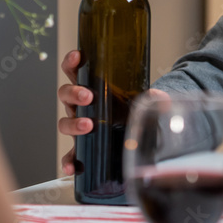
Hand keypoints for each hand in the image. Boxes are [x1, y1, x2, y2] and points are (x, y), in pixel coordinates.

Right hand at [57, 50, 168, 175]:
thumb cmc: (130, 110)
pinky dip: (68, 160)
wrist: (134, 130)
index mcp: (91, 88)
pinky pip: (70, 154)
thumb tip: (158, 96)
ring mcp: (79, 126)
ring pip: (64, 122)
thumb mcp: (141, 100)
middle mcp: (80, 106)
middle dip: (74, 93)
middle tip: (88, 96)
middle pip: (66, 95)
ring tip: (87, 126)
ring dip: (73, 124)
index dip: (72, 62)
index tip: (78, 56)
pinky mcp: (83, 147)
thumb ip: (151, 98)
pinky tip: (72, 167)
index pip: (75, 71)